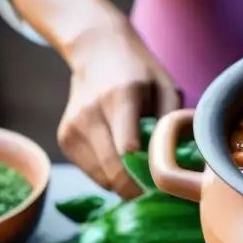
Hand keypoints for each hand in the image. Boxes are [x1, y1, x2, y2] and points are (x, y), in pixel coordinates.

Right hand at [60, 18, 180, 198]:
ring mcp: (73, 126)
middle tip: (156, 191)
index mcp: (120, 97)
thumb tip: (178, 158)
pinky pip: (89, 172)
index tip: (163, 182)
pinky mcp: (64, 137)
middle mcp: (91, 112)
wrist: (95, 50)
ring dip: (122, 185)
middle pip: (112, 168)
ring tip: (140, 178)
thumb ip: (172, 121)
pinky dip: (107, 176)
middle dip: (136, 188)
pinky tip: (121, 165)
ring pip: (100, 177)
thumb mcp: (165, 86)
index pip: (127, 148)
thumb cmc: (139, 72)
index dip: (146, 173)